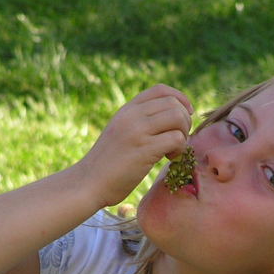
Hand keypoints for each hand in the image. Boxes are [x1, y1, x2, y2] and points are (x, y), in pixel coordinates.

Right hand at [77, 84, 193, 206]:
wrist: (88, 183)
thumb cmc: (107, 164)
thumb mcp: (120, 133)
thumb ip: (138, 123)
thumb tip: (167, 118)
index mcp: (127, 110)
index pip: (160, 90)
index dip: (180, 99)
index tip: (185, 115)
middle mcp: (132, 116)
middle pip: (174, 103)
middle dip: (184, 121)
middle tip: (177, 140)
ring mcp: (138, 131)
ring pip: (178, 117)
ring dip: (184, 134)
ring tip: (173, 150)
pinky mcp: (144, 149)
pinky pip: (176, 139)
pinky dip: (179, 149)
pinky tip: (168, 159)